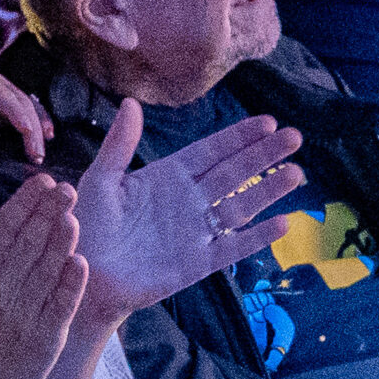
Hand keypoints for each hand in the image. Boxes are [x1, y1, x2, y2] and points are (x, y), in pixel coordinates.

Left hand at [0, 68, 51, 159]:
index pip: (4, 98)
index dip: (17, 113)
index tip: (28, 131)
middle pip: (21, 103)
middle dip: (32, 128)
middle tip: (36, 155)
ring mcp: (5, 92)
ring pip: (29, 106)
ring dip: (39, 128)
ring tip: (40, 153)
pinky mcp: (9, 103)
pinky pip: (30, 110)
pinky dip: (40, 122)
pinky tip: (48, 135)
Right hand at [0, 174, 86, 378]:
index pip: (6, 226)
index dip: (27, 201)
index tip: (46, 180)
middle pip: (28, 243)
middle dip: (48, 214)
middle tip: (69, 189)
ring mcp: (21, 312)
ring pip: (45, 271)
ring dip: (61, 243)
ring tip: (73, 217)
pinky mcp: (43, 336)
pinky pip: (59, 305)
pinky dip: (70, 285)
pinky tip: (80, 263)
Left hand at [69, 101, 303, 324]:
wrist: (83, 275)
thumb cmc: (86, 226)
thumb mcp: (100, 180)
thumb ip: (119, 145)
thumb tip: (131, 103)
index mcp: (168, 176)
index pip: (212, 151)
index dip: (239, 136)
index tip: (268, 121)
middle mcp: (188, 200)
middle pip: (234, 173)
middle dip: (264, 155)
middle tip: (294, 137)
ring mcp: (196, 231)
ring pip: (240, 206)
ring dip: (268, 190)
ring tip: (296, 173)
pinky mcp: (198, 262)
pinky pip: (233, 247)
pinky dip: (257, 237)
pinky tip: (282, 223)